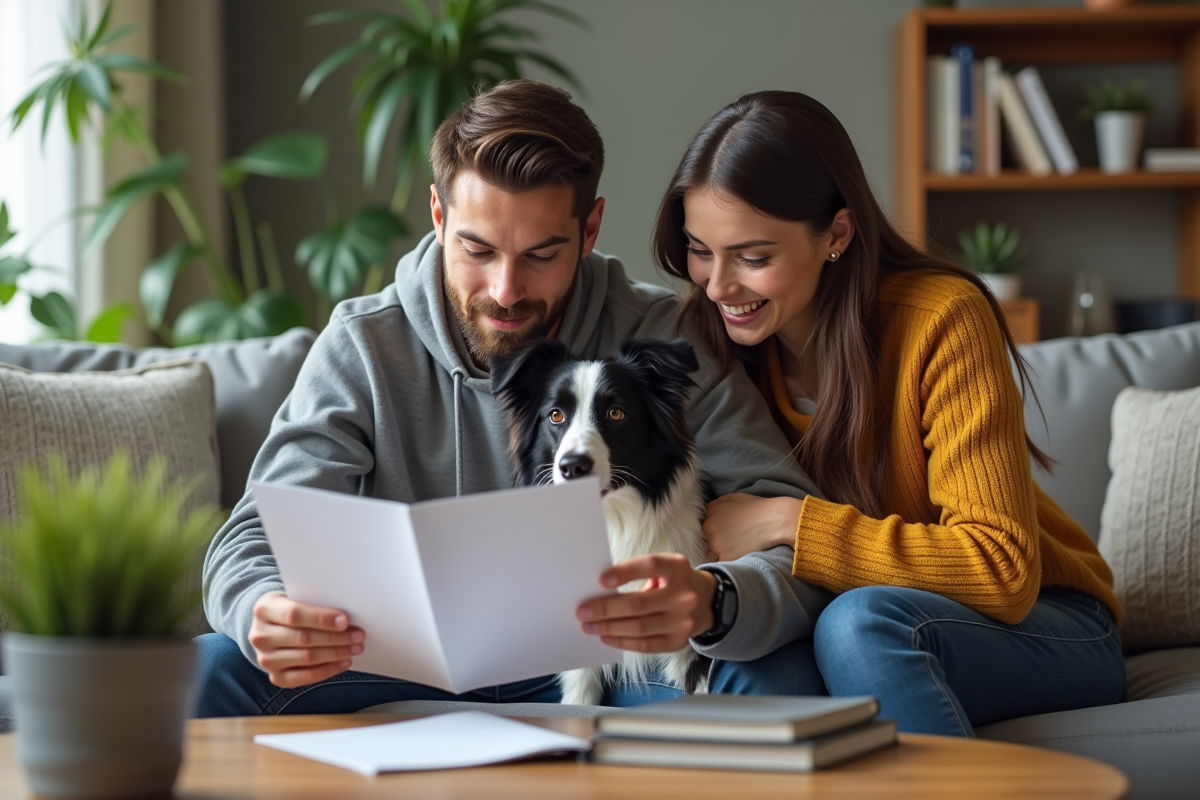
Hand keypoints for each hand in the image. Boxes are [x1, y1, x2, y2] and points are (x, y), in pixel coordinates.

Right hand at [248, 591, 365, 687]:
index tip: (345, 620)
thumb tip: (345, 615)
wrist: (268, 626)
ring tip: (355, 647)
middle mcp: (260, 636)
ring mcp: (266, 659)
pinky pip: (306, 677)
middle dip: (335, 638)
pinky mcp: (276, 677)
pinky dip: (328, 670)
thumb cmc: (289, 607)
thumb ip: (313, 602)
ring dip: (336, 654)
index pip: (294, 615)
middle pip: (303, 638)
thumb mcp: (294, 596)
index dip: (322, 618)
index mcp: (264, 609)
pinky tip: (344, 662)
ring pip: (307, 658)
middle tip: (358, 635)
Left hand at [575, 554, 716, 652]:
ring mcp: (683, 622)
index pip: (651, 566)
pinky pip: (645, 645)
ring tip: (589, 626)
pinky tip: (605, 637)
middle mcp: (684, 595)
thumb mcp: (664, 568)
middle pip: (638, 604)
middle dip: (606, 609)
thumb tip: (599, 589)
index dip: (625, 572)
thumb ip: (638, 573)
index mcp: (678, 568)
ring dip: (608, 628)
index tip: (600, 580)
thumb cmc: (673, 581)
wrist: (706, 602)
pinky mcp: (678, 642)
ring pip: (639, 628)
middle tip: (582, 611)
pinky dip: (622, 642)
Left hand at [703, 493, 802, 561]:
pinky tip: (737, 554)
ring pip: (709, 553)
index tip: (723, 530)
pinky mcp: (726, 557)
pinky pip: (719, 562)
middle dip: (714, 540)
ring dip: (717, 552)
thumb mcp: (731, 498)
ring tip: (733, 548)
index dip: (712, 528)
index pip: (703, 525)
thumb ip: (714, 505)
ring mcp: (716, 544)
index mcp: (709, 514)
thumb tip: (706, 512)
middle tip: (730, 539)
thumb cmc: (755, 507)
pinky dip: (726, 560)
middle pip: (704, 539)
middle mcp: (709, 528)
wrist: (774, 520)